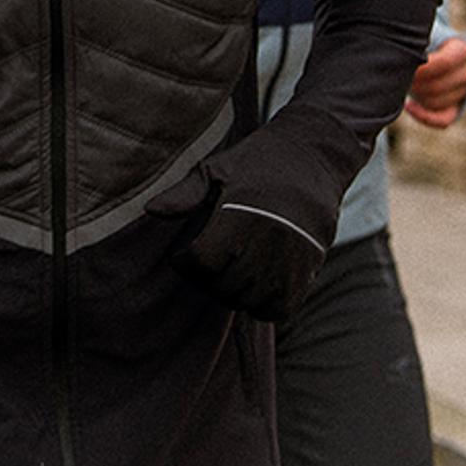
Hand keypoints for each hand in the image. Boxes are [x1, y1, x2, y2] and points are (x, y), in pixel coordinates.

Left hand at [147, 165, 323, 322]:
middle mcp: (269, 240)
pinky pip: (280, 309)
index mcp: (241, 215)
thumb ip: (185, 193)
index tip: (181, 257)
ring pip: (249, 300)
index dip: (184, 264)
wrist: (314, 157)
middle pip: (223, 284)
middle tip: (203, 265)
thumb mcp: (218, 168)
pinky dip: (261, 306)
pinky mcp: (310, 269)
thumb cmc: (258, 161)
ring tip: (226, 273)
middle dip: (205, 279)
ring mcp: (292, 258)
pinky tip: (251, 286)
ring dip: (231, 293)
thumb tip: (150, 210)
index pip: (202, 262)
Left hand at [406, 37, 465, 127]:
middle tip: (396, 78)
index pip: (446, 62)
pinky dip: (425, 117)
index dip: (423, 68)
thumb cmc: (415, 38)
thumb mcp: (416, 33)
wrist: (422, 49)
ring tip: (401, 84)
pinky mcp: (454, 107)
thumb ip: (412, 39)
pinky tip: (408, 105)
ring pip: (438, 102)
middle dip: (415, 84)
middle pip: (439, 85)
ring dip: (416, 96)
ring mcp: (463, 91)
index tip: (402, 66)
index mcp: (461, 48)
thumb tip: (397, 43)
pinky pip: (443, 120)